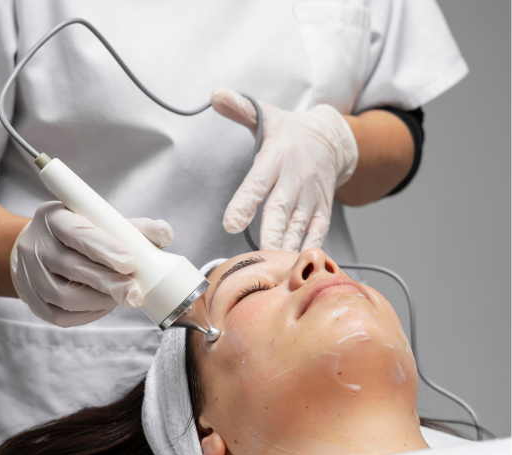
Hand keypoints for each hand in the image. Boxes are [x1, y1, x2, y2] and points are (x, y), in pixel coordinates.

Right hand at [10, 201, 173, 327]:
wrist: (37, 250)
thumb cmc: (79, 234)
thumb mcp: (102, 221)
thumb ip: (135, 228)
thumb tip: (165, 234)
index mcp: (55, 219)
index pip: (77, 233)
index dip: (104, 249)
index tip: (130, 263)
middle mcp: (36, 246)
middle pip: (73, 268)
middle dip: (110, 283)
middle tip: (136, 294)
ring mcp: (30, 276)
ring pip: (65, 296)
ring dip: (100, 300)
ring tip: (122, 295)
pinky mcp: (33, 302)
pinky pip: (62, 316)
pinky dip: (90, 313)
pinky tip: (105, 304)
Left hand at [211, 88, 358, 250]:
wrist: (333, 139)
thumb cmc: (291, 132)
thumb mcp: (267, 115)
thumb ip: (240, 109)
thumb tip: (214, 95)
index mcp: (277, 157)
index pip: (257, 182)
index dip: (244, 203)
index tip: (230, 224)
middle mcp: (295, 178)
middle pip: (281, 209)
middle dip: (271, 232)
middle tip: (260, 252)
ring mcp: (311, 196)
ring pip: (300, 225)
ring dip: (288, 246)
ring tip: (277, 266)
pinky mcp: (323, 208)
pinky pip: (318, 231)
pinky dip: (310, 247)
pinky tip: (299, 264)